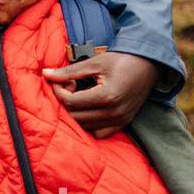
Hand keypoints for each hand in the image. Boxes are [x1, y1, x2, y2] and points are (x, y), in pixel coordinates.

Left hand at [42, 50, 158, 137]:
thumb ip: (69, 71)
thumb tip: (45, 74)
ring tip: (78, 95)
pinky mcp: (123, 123)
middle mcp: (114, 112)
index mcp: (107, 96)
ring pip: (85, 127)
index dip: (59, 91)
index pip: (71, 102)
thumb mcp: (94, 63)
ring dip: (75, 113)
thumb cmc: (121, 60)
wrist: (148, 65)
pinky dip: (88, 124)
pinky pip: (99, 133)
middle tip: (69, 86)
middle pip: (75, 117)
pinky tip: (88, 108)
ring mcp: (120, 120)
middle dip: (65, 102)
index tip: (60, 80)